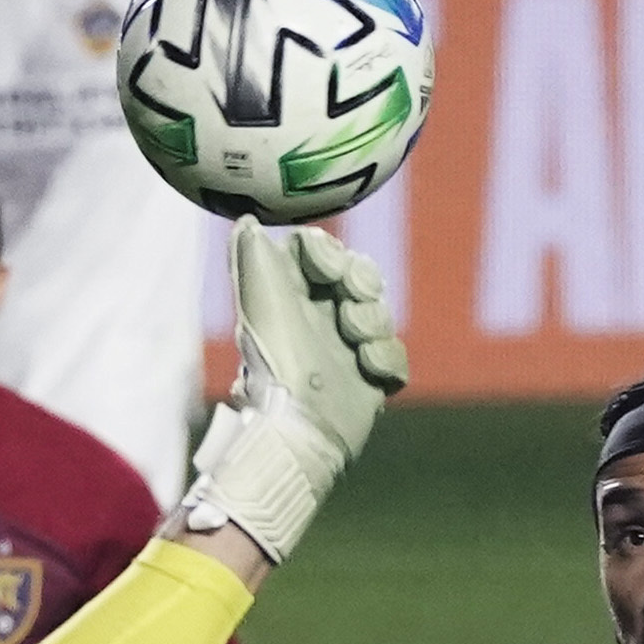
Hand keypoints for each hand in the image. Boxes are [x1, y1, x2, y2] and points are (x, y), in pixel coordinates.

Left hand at [179, 221, 407, 567]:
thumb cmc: (272, 357)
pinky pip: (396, 357)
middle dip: (363, 287)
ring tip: (356, 349)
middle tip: (352, 307)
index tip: (329, 271)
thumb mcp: (259, 294)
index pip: (323, 252)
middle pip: (362, 276)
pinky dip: (387, 363)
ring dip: (374, 325)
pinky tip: (368, 374)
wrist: (298, 423)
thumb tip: (247, 220)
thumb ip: (252, 252)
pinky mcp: (368, 380)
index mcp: (290, 294)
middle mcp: (317, 317)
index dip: (332, 256)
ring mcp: (345, 349)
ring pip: (382, 313)